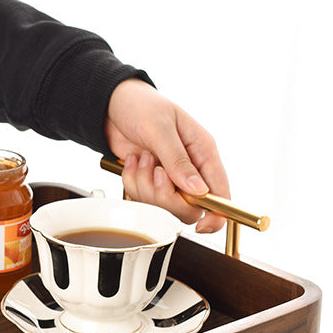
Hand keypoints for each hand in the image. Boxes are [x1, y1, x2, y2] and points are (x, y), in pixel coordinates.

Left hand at [104, 79, 229, 232]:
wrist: (111, 105)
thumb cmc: (142, 106)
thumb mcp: (160, 128)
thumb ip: (178, 160)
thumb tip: (198, 191)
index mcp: (204, 152)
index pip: (221, 193)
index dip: (217, 215)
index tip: (203, 227)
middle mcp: (190, 169)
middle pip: (189, 207)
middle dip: (166, 196)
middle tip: (154, 173)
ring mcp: (168, 177)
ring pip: (163, 206)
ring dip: (145, 185)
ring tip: (141, 157)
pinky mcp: (148, 182)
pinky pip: (142, 198)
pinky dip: (132, 182)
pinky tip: (132, 161)